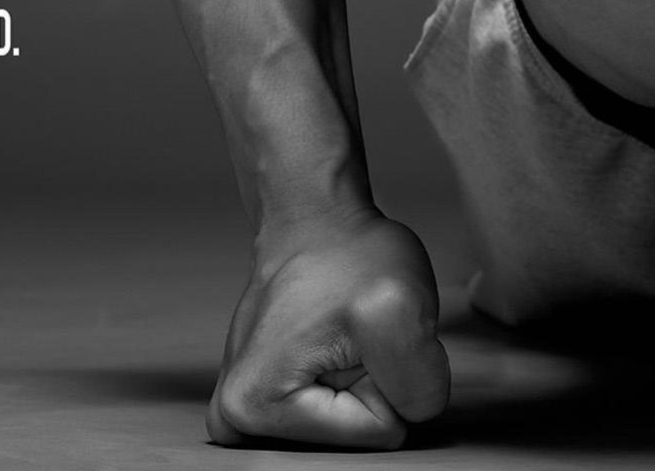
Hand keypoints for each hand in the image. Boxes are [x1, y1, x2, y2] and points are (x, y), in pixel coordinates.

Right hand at [207, 212, 449, 448]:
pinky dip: (353, 379)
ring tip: (345, 331)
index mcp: (254, 409)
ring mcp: (247, 406)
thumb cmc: (349, 255)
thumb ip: (419, 385)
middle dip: (376, 381)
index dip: (388, 375)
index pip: (379, 431)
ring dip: (366, 378)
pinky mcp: (266, 394)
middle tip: (355, 330)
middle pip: (361, 435)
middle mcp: (235, 417)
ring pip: (355, 423)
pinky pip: (341, 412)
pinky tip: (337, 339)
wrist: (318, 218)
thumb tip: (410, 413)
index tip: (362, 332)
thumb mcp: (401, 310)